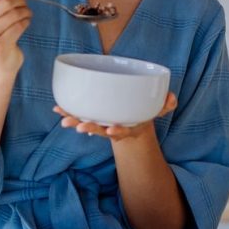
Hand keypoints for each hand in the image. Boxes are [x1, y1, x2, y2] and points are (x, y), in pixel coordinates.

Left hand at [53, 91, 177, 141]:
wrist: (132, 126)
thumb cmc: (143, 115)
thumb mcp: (157, 110)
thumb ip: (165, 105)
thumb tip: (171, 97)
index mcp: (127, 128)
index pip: (122, 132)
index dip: (117, 131)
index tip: (111, 130)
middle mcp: (111, 128)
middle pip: (99, 130)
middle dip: (88, 127)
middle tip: (77, 127)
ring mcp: (100, 124)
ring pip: (86, 124)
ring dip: (74, 120)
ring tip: (62, 118)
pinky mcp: (92, 117)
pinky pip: (78, 115)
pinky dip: (68, 112)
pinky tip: (57, 108)